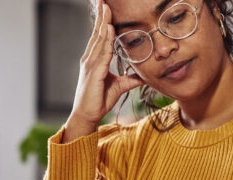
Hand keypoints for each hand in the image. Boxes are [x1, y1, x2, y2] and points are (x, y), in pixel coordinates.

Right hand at [64, 0, 144, 141]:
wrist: (87, 116)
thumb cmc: (99, 100)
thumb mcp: (120, 86)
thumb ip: (131, 78)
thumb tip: (144, 75)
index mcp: (95, 60)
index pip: (100, 36)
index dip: (103, 21)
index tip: (106, 6)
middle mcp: (90, 59)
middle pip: (97, 32)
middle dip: (101, 15)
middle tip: (103, 0)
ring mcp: (90, 64)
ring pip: (99, 39)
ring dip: (103, 22)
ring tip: (106, 7)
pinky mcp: (94, 73)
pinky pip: (102, 53)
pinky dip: (106, 40)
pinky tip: (109, 29)